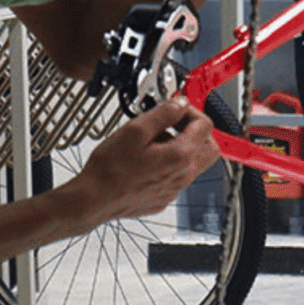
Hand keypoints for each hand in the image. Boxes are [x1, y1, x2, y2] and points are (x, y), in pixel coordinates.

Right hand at [71, 98, 217, 227]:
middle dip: (197, 131)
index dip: (191, 111)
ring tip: (155, 140)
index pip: (205, 125)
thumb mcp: (136, 130)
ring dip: (183, 147)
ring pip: (194, 163)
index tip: (175, 108)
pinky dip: (171, 164)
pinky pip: (177, 177)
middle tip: (175, 123)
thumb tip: (180, 105)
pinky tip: (148, 159)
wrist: (94, 199)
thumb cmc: (110, 169)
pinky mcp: (164, 198)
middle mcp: (183, 175)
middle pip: (209, 147)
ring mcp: (175, 189)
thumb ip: (163, 114)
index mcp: (181, 155)